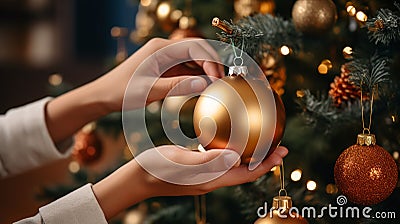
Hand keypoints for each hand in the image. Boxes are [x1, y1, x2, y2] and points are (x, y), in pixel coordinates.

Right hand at [92, 146, 288, 218]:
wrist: (137, 178)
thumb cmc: (157, 168)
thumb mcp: (181, 161)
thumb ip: (209, 160)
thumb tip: (237, 156)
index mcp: (212, 180)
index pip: (246, 174)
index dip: (266, 165)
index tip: (283, 151)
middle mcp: (212, 180)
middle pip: (244, 171)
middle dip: (262, 160)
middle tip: (276, 144)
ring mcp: (203, 176)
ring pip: (232, 166)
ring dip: (247, 155)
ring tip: (257, 141)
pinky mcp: (195, 171)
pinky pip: (219, 161)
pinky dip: (229, 151)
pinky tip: (226, 137)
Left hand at [93, 38, 223, 110]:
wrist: (103, 96)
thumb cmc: (121, 92)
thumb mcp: (148, 91)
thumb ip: (176, 87)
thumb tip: (204, 84)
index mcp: (160, 48)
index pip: (194, 47)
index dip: (210, 61)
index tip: (217, 79)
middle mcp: (165, 49)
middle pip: (198, 50)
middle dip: (213, 63)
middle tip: (222, 82)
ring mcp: (166, 58)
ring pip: (194, 59)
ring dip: (207, 70)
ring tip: (216, 86)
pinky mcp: (166, 68)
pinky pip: (187, 69)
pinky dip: (198, 77)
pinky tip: (204, 88)